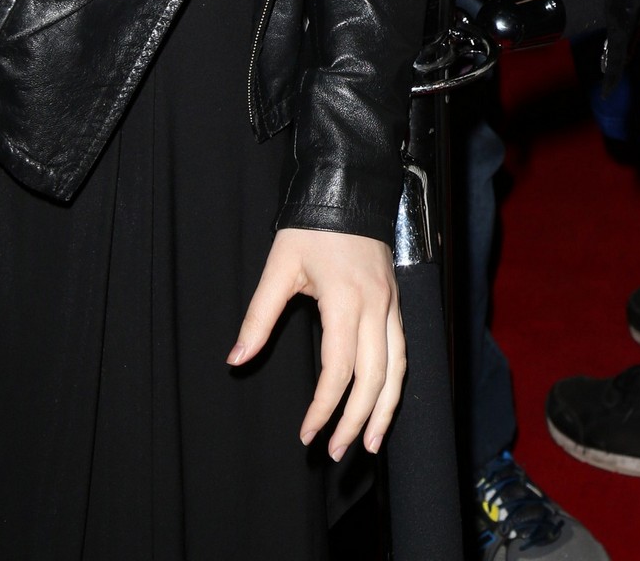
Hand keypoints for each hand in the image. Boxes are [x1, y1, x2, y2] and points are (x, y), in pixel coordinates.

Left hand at [229, 229, 402, 459]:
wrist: (348, 187)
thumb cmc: (311, 227)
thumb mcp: (278, 268)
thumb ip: (259, 316)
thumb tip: (236, 359)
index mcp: (345, 301)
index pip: (338, 370)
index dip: (322, 408)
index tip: (306, 433)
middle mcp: (376, 306)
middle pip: (375, 378)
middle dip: (357, 422)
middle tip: (335, 453)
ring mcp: (391, 303)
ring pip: (398, 368)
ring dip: (386, 409)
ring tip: (371, 444)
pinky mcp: (395, 301)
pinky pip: (402, 350)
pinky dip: (396, 382)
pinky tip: (385, 402)